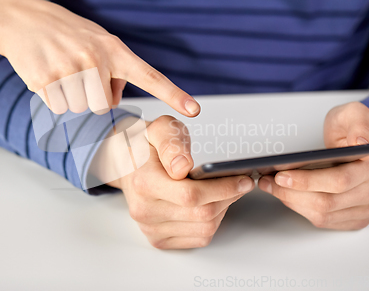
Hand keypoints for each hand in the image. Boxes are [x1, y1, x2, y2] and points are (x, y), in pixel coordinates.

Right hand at [0, 0, 199, 115]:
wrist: (24, 20)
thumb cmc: (68, 34)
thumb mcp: (98, 43)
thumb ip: (114, 70)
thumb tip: (114, 101)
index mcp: (115, 50)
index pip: (150, 76)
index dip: (173, 95)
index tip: (195, 110)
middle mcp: (96, 58)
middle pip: (103, 106)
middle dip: (91, 97)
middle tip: (77, 74)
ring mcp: (71, 68)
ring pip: (79, 109)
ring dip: (70, 98)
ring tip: (61, 71)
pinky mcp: (46, 78)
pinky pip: (57, 107)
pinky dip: (51, 97)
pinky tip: (46, 74)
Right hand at [92, 115, 253, 248]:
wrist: (126, 164)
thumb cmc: (147, 147)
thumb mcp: (159, 129)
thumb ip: (172, 144)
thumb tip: (182, 166)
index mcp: (144, 183)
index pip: (191, 195)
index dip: (223, 188)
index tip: (243, 179)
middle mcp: (144, 210)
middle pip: (202, 214)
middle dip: (228, 198)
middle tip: (241, 183)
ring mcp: (150, 228)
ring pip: (204, 229)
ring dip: (223, 210)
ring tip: (225, 191)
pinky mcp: (158, 239)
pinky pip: (198, 238)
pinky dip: (212, 223)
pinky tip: (211, 205)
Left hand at [258, 102, 368, 229]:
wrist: (360, 142)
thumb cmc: (352, 129)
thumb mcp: (355, 113)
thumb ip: (358, 121)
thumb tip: (360, 140)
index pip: (338, 181)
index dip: (307, 181)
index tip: (281, 175)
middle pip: (326, 202)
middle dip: (290, 192)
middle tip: (268, 181)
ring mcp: (365, 207)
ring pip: (322, 214)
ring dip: (291, 201)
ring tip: (271, 186)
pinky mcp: (355, 218)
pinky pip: (324, 220)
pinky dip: (300, 209)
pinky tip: (286, 195)